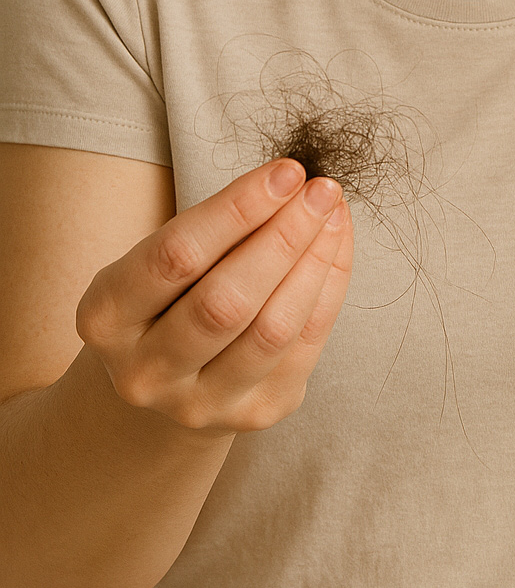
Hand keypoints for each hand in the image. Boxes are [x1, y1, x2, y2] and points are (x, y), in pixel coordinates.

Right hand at [75, 159, 351, 433]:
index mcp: (106, 318)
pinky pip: (304, 347)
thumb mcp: (161, 260)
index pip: (177, 255)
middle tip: (321, 190)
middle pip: (226, 301)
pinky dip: (328, 289)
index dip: (238, 209)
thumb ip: (214, 228)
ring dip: (314, 262)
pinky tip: (336, 247)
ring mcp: (198, 404)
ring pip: (271, 330)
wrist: (167, 381)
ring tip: (333, 213)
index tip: (286, 172)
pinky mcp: (253, 415)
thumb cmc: (168, 296)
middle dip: (284, 236)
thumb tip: (292, 185)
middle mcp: (144, 372)